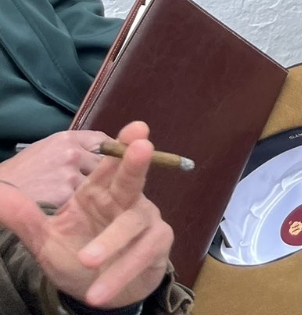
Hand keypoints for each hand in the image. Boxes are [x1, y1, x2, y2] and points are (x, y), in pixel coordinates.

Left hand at [0, 122, 172, 309]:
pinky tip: (97, 292)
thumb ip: (25, 216)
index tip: (135, 128)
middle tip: (141, 147)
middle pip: (133, 179)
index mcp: (99, 192)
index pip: (110, 163)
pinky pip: (142, 254)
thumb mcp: (45, 239)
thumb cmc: (77, 255)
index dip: (123, 145)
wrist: (101, 289)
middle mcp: (127, 200)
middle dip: (137, 163)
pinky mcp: (158, 244)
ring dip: (110, 241)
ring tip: (85, 260)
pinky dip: (119, 273)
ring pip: (131, 224)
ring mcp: (146, 220)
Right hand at [0, 131, 105, 207]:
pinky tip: (71, 210)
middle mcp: (72, 153)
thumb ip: (73, 149)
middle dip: (102, 175)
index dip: (109, 153)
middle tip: (96, 186)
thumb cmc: (20, 174)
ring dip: (93, 192)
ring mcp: (69, 175)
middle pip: (105, 163)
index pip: (103, 141)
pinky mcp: (65, 196)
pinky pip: (84, 201)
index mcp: (67, 138)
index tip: (110, 163)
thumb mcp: (45, 150)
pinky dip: (80, 207)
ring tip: (82, 200)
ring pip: (97, 183)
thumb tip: (102, 151)